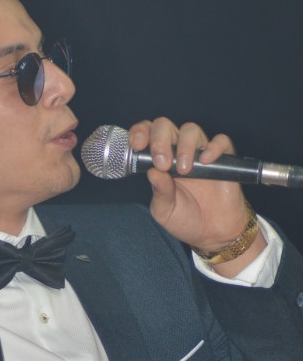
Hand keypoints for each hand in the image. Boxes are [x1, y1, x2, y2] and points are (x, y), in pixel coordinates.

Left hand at [128, 118, 264, 272]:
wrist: (213, 234)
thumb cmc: (185, 219)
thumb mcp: (165, 211)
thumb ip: (159, 192)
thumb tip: (152, 172)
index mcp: (159, 161)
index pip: (146, 135)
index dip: (140, 132)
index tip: (137, 145)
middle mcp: (177, 152)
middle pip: (165, 126)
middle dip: (160, 139)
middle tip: (162, 163)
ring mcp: (200, 154)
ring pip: (191, 130)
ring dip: (184, 146)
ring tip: (184, 170)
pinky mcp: (223, 160)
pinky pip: (221, 141)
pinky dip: (214, 146)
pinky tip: (206, 161)